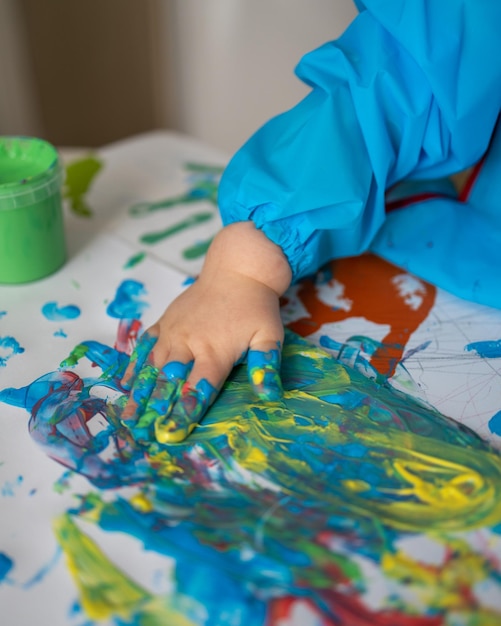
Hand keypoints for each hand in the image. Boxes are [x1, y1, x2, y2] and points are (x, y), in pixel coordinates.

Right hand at [121, 222, 291, 443]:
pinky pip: (145, 344)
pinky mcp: (165, 321)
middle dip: (155, 408)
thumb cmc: (255, 306)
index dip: (184, 413)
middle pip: (168, 381)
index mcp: (214, 351)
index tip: (170, 434)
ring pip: (152, 366)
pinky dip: (134, 364)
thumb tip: (270, 397)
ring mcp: (173, 330)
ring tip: (128, 416)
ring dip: (139, 392)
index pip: (197, 388)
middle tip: (141, 433)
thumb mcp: (269, 334)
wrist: (236, 269)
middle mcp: (188, 342)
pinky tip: (125, 382)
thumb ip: (265, 365)